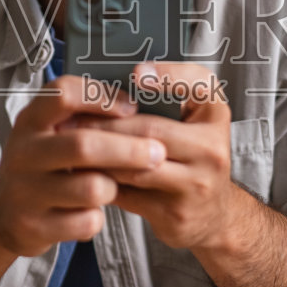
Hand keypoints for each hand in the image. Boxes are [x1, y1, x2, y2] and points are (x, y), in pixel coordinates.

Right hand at [0, 75, 165, 258]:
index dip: (103, 97)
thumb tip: (138, 103)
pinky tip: (91, 213)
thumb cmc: (39, 165)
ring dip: (113, 187)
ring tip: (112, 186)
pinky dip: (97, 218)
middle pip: (84, 145)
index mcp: (31, 121)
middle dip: (129, 149)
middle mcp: (24, 152)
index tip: (132, 106)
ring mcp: (26, 191)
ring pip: (92, 187)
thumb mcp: (48, 132)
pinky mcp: (34, 226)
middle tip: (158, 153)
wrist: (0, 213)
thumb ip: (81, 117)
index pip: (64, 94)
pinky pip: (86, 221)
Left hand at [70, 62, 249, 252]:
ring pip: (134, 166)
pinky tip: (84, 172)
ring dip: (98, 155)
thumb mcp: (193, 120)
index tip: (136, 72)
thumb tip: (116, 84)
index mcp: (214, 115)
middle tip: (72, 118)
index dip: (167, 75)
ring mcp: (196, 184)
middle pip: (150, 130)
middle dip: (106, 124)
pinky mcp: (174, 212)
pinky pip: (128, 193)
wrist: (212, 214)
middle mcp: (212, 148)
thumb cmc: (193, 157)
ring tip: (71, 144)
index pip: (198, 85)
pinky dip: (102, 181)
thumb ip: (166, 98)